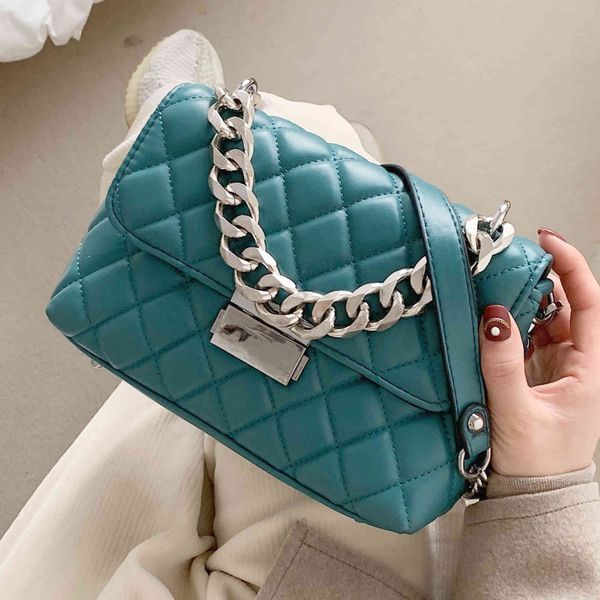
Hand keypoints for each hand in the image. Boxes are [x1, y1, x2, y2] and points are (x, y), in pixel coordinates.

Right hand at [479, 229, 599, 476]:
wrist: (531, 494)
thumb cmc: (535, 463)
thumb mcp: (514, 411)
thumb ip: (502, 363)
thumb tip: (494, 316)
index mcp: (592, 371)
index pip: (591, 305)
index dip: (572, 267)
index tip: (547, 241)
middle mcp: (580, 363)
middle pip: (566, 305)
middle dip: (540, 280)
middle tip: (508, 262)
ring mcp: (559, 367)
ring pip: (545, 319)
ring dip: (522, 301)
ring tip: (495, 286)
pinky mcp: (537, 374)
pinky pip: (527, 336)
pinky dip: (510, 322)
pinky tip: (492, 318)